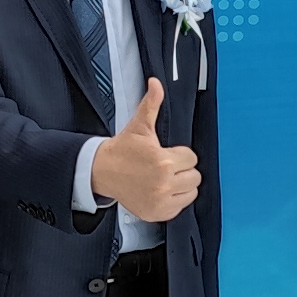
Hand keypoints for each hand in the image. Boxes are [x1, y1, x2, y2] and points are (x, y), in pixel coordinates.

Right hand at [96, 76, 203, 223]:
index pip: (191, 158)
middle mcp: (163, 183)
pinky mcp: (156, 213)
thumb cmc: (123, 150)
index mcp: (163, 161)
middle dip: (183, 170)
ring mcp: (160, 200)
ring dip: (182, 186)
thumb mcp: (139, 126)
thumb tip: (156, 83)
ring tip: (164, 178)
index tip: (166, 154)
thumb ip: (152, 104)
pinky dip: (173, 200)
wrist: (102, 171)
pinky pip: (179, 208)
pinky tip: (160, 190)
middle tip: (165, 166)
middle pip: (194, 177)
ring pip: (190, 193)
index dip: (180, 155)